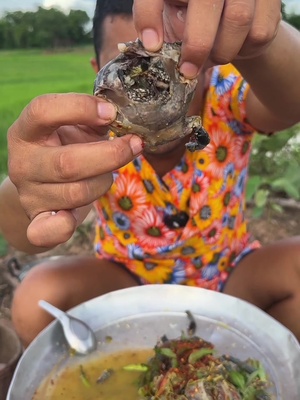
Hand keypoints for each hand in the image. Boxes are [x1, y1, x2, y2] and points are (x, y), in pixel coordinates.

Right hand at [7, 93, 142, 246]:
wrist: (43, 182)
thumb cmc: (67, 146)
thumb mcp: (77, 126)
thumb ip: (95, 119)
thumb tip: (120, 117)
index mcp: (27, 130)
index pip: (43, 111)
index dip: (80, 109)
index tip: (111, 113)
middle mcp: (22, 162)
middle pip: (67, 164)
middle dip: (110, 156)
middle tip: (135, 146)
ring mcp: (29, 194)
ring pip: (76, 193)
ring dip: (103, 182)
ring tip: (107, 173)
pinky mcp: (38, 219)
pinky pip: (44, 232)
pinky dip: (61, 228)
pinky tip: (70, 218)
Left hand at [133, 0, 281, 77]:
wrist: (236, 15)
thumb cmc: (195, 18)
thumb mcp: (172, 18)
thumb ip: (158, 29)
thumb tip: (150, 47)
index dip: (150, 14)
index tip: (152, 46)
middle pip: (206, 2)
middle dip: (196, 46)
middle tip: (188, 71)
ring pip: (237, 20)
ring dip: (223, 51)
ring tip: (214, 57)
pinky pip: (259, 32)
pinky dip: (244, 49)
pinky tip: (236, 45)